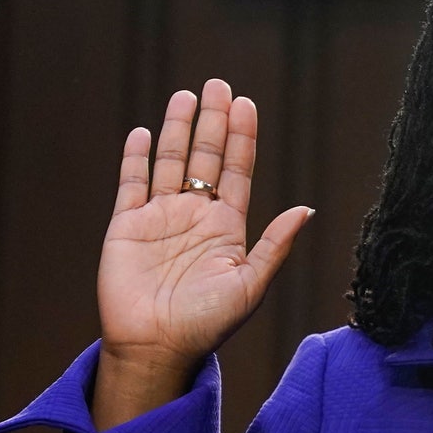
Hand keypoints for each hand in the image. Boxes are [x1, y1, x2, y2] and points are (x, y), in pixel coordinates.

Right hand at [92, 79, 311, 428]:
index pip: (236, 170)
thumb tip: (306, 209)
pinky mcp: (126, 227)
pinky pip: (132, 184)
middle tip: (218, 84)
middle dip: (212, 121)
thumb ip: (275, 245)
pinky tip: (144, 133)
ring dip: (178, 129)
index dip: (241, 137)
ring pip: (170, 163)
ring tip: (187, 95)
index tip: (245, 104)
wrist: (157, 348)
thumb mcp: (250, 284)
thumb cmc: (208, 324)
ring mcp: (160, 218)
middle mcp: (195, 216)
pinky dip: (137, 158)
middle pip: (205, 157)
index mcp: (227, 226)